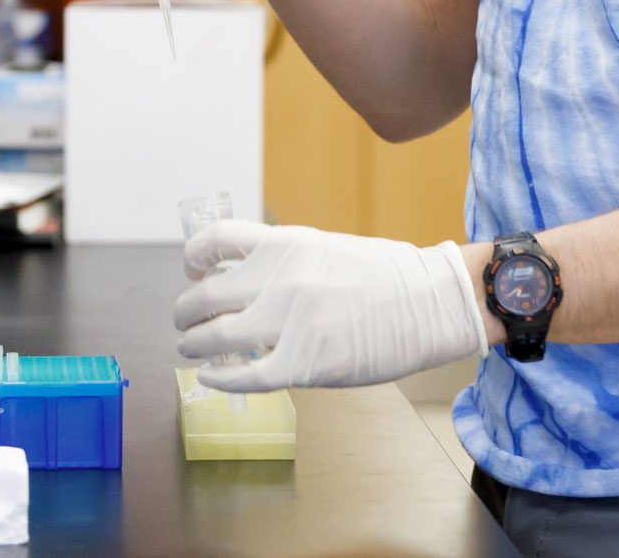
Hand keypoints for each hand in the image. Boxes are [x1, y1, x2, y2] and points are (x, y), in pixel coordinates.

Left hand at [173, 220, 488, 391]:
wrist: (433, 303)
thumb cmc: (386, 276)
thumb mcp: (326, 247)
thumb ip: (283, 262)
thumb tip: (242, 280)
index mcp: (286, 243)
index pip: (214, 241)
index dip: (192, 258)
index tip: (191, 271)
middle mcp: (281, 278)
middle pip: (204, 295)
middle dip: (186, 312)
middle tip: (185, 321)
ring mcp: (291, 322)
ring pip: (215, 336)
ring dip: (194, 343)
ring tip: (191, 347)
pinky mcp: (304, 363)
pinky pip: (243, 375)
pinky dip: (218, 377)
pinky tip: (210, 375)